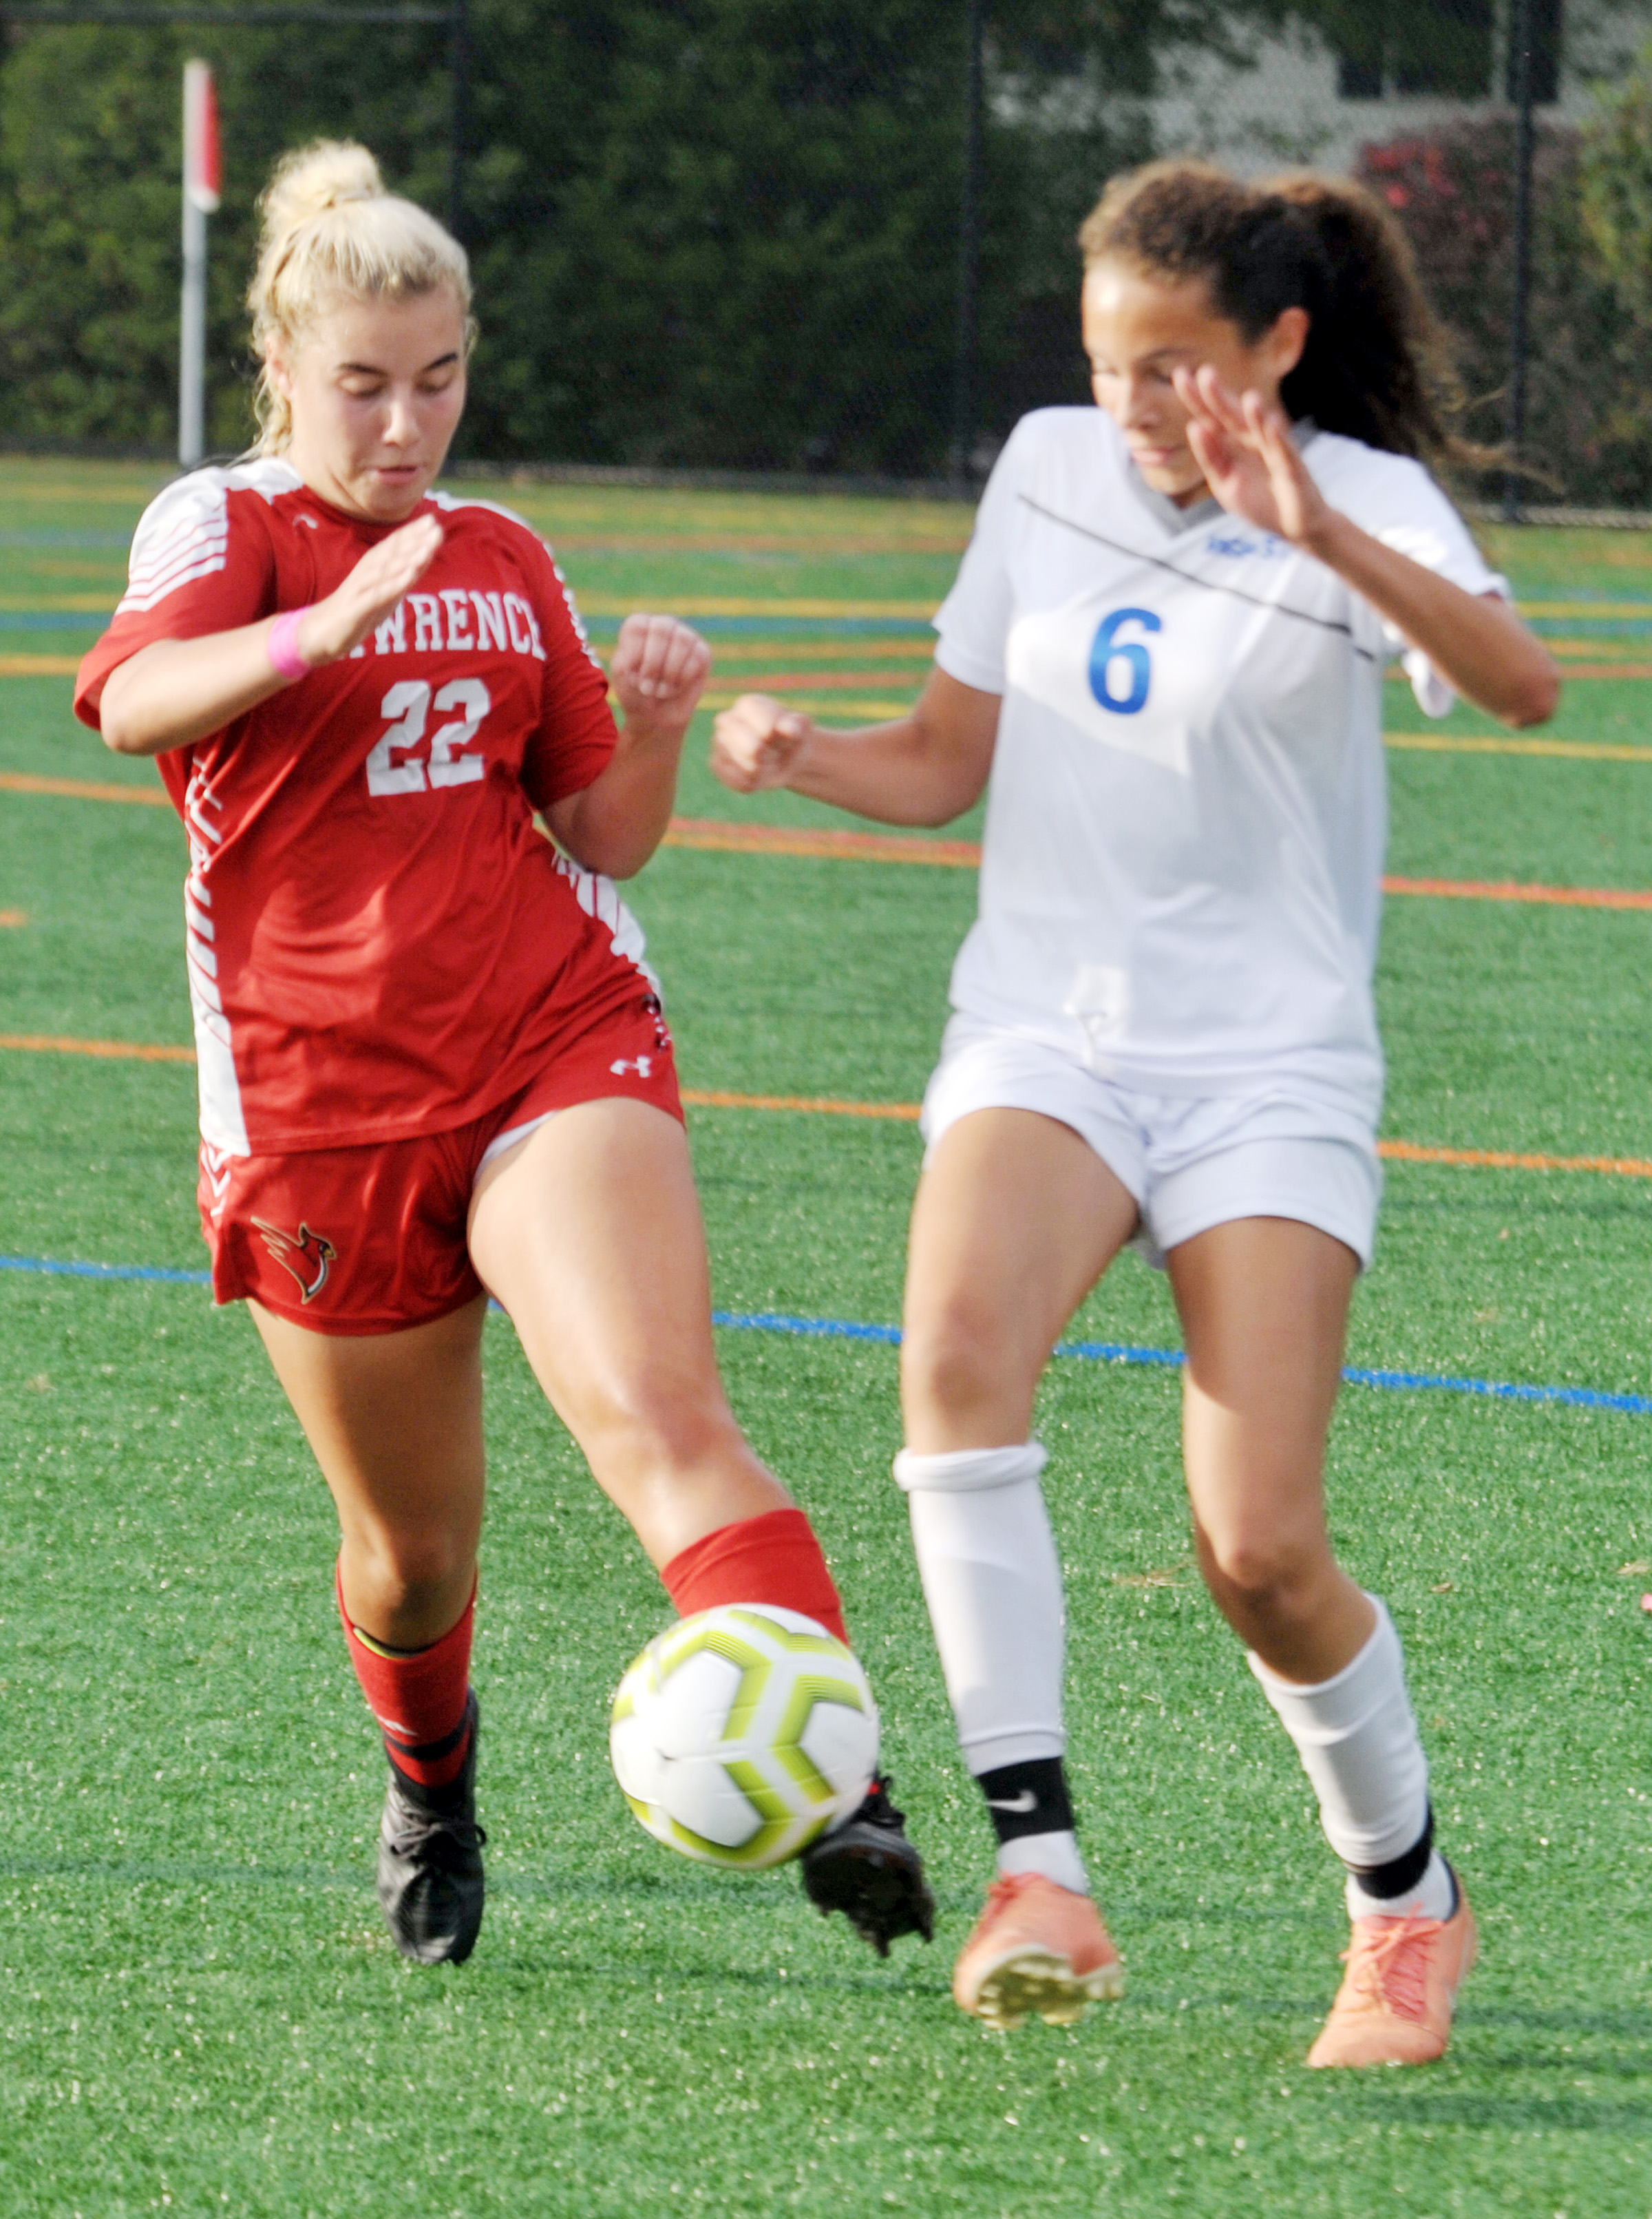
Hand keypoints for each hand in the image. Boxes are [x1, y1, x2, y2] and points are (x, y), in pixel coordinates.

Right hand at [297, 513, 443, 665]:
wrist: (318, 633)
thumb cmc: (355, 611)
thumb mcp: (383, 594)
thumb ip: (401, 579)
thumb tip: (422, 563)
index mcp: (371, 570)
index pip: (393, 548)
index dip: (412, 534)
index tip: (433, 521)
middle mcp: (366, 574)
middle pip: (391, 554)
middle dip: (414, 540)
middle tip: (435, 526)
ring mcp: (360, 590)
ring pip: (385, 570)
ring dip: (407, 558)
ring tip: (428, 547)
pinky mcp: (356, 608)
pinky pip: (377, 595)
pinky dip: (394, 584)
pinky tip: (410, 576)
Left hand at [610, 613, 710, 731]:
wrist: (655, 717)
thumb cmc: (635, 692)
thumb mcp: (622, 674)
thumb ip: (628, 658)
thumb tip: (649, 656)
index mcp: (639, 627)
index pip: (637, 627)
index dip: (635, 654)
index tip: (631, 675)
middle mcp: (663, 626)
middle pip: (662, 629)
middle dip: (653, 664)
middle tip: (647, 688)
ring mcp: (685, 637)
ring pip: (682, 641)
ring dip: (669, 673)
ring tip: (661, 690)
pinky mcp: (702, 653)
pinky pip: (698, 658)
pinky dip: (684, 679)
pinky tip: (676, 688)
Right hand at [710, 694, 815, 792]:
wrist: (783, 756)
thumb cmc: (792, 738)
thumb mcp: (802, 728)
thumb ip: (798, 725)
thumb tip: (790, 729)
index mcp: (749, 705)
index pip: (767, 729)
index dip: (781, 740)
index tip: (786, 737)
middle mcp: (727, 719)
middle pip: (753, 750)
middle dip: (772, 756)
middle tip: (775, 751)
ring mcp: (718, 742)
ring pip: (748, 769)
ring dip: (766, 770)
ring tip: (767, 760)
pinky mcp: (716, 764)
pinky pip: (740, 782)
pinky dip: (756, 783)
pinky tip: (757, 772)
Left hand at [1173, 365, 1331, 547]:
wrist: (1293, 525)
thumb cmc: (1259, 502)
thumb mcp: (1224, 484)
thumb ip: (1210, 458)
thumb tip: (1193, 426)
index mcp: (1232, 445)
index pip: (1211, 418)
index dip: (1197, 399)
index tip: (1181, 375)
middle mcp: (1251, 441)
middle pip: (1232, 416)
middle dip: (1220, 397)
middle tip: (1205, 373)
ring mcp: (1273, 451)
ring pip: (1261, 429)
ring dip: (1255, 414)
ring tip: (1248, 398)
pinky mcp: (1293, 468)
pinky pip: (1284, 451)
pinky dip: (1278, 438)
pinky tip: (1272, 423)